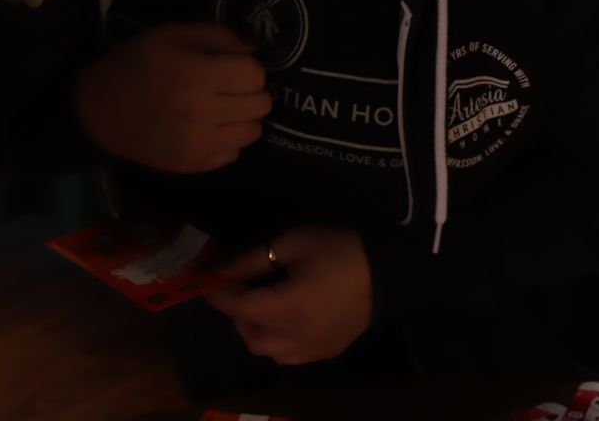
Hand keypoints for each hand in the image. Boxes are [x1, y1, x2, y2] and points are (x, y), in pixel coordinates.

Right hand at [75, 22, 271, 171]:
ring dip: (242, 118)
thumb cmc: (136, 65)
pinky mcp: (193, 165)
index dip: (247, 67)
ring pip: (253, 132)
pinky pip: (234, 154)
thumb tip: (253, 50)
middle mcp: (201, 112)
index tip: (231, 66)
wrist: (98, 111)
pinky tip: (207, 128)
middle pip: (260, 104)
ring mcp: (198, 143)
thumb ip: (216, 36)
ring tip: (221, 108)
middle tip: (228, 87)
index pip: (255, 75)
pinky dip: (226, 140)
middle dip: (249, 92)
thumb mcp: (170, 35)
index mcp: (195, 74)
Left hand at [206, 228, 373, 365]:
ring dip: (255, 329)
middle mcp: (300, 337)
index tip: (209, 278)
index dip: (220, 295)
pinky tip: (282, 319)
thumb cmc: (340, 248)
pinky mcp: (327, 353)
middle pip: (250, 335)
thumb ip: (253, 260)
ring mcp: (314, 350)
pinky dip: (275, 342)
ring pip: (267, 350)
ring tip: (260, 301)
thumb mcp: (293, 243)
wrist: (389, 270)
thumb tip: (221, 271)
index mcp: (291, 308)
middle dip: (237, 312)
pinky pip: (287, 356)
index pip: (240, 309)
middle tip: (239, 286)